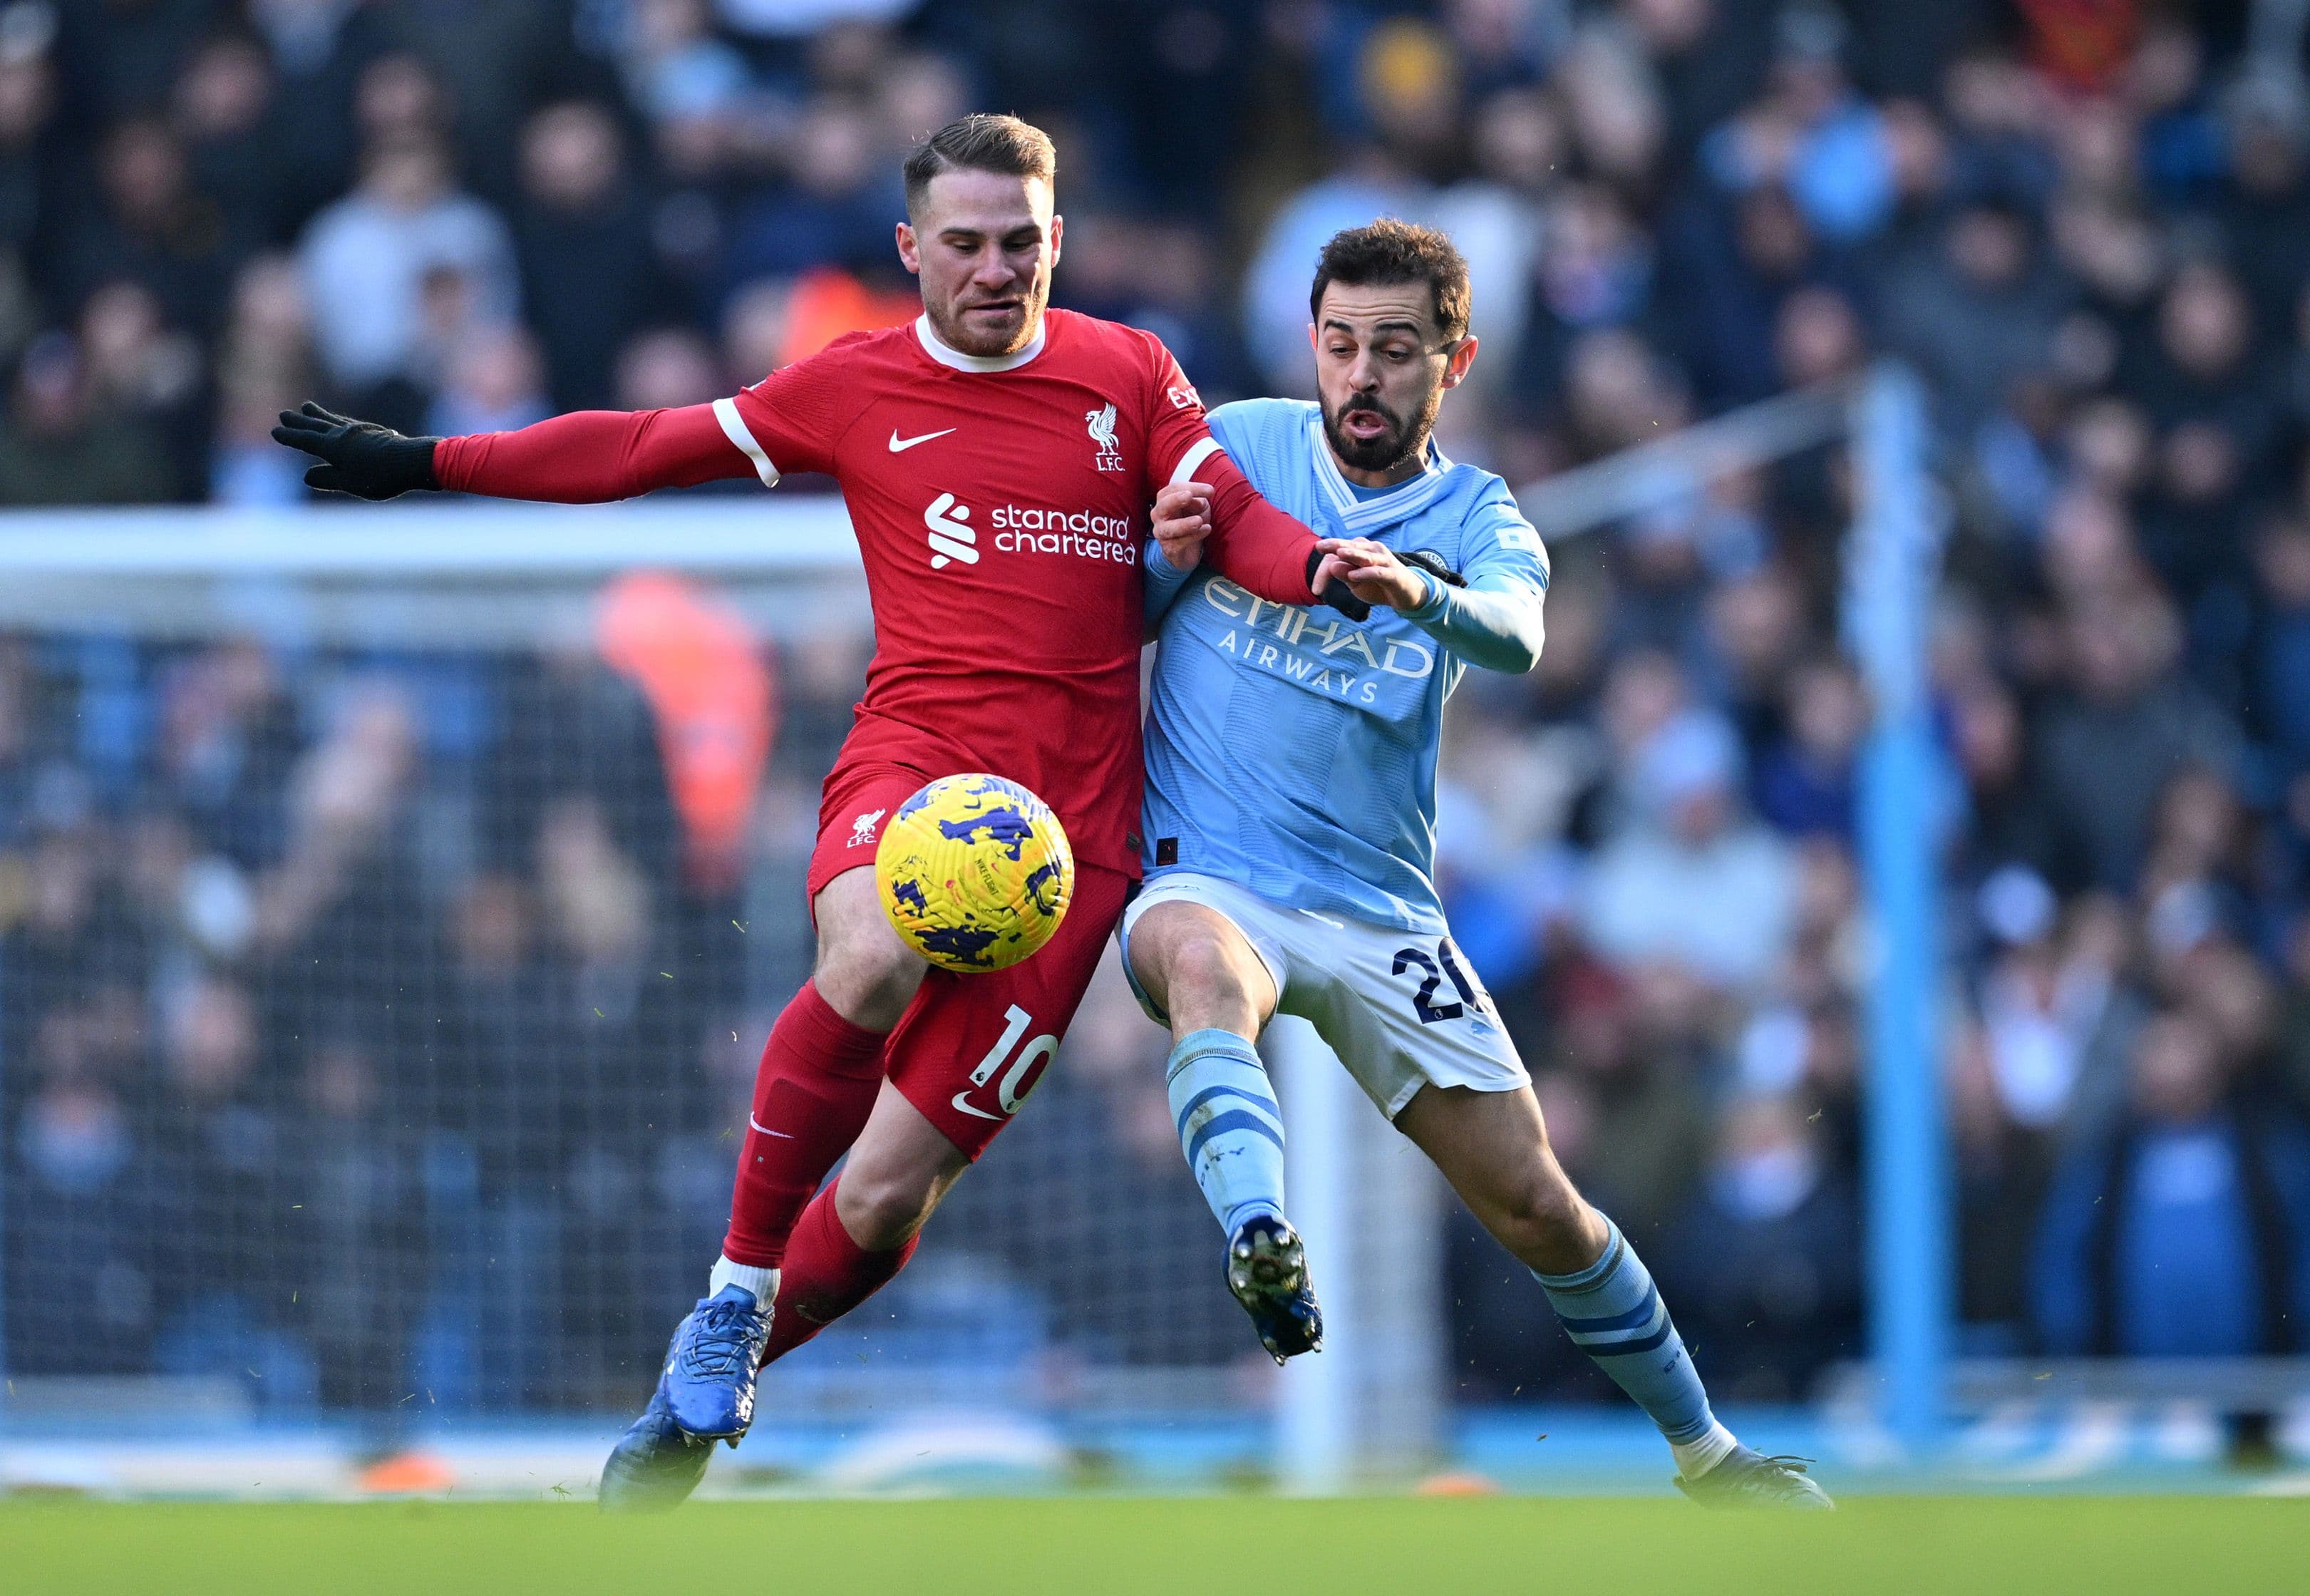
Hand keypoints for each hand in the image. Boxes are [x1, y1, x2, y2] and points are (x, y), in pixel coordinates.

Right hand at [271, 402, 440, 499]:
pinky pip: (348, 423)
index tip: (275, 431)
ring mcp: (358, 432)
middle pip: (316, 426)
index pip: (305, 441)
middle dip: (300, 422)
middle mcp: (342, 435)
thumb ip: (328, 478)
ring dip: (319, 415)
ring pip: (333, 420)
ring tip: (307, 407)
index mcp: (332, 447)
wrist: (412, 462)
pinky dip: (338, 420)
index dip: (290, 437)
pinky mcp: (373, 433)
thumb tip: (307, 476)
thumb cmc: (380, 476)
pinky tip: (341, 421)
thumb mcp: (350, 483)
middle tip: (284, 414)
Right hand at [1151, 481, 1212, 572]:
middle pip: (1163, 506)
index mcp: (1165, 500)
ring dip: (1184, 524)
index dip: (1191, 487)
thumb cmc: (1191, 520)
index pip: (1174, 489)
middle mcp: (1158, 515)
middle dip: (1175, 500)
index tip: (1211, 490)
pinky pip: (1178, 543)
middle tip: (1189, 496)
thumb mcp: (1199, 507)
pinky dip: (1193, 536)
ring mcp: (1161, 533)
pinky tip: (1206, 530)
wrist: (1188, 549)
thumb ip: (1198, 502)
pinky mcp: (1168, 549)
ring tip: (1199, 521)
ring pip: (1167, 529)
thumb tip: (1200, 501)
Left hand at [1314, 537, 1429, 610]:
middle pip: (1350, 547)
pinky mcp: (1394, 574)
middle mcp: (1373, 551)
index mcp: (1361, 551)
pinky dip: (1366, 573)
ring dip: (1352, 553)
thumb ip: (1344, 576)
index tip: (1316, 590)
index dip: (1325, 569)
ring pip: (1365, 555)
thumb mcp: (1357, 584)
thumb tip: (1332, 566)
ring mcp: (1384, 561)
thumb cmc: (1379, 586)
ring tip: (1339, 553)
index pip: (1338, 553)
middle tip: (1318, 547)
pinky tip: (1354, 576)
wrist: (1408, 594)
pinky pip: (1378, 572)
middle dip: (1334, 547)